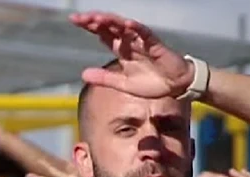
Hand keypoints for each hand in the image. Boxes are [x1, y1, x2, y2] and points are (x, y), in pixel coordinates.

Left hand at [71, 12, 194, 97]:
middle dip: (95, 21)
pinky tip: (127, 24)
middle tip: (79, 18)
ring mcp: (142, 42)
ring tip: (97, 18)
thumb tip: (83, 75)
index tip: (74, 21)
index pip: (103, 33)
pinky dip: (137, 29)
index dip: (89, 26)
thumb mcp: (123, 84)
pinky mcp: (156, 45)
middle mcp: (130, 42)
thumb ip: (104, 79)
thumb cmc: (152, 82)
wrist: (176, 86)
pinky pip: (146, 34)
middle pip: (110, 27)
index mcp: (122, 49)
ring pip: (125, 27)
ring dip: (111, 21)